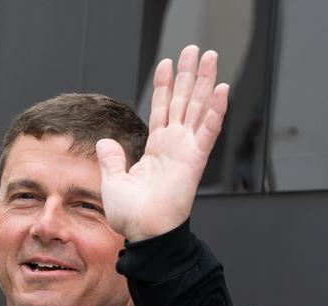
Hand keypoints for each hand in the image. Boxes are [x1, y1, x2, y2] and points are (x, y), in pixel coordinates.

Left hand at [96, 44, 227, 241]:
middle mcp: (174, 146)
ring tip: (210, 57)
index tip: (167, 63)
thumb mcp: (112, 181)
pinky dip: (215, 110)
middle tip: (195, 50)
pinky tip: (221, 89)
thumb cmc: (132, 217)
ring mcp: (187, 151)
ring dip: (204, 82)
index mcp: (157, 150)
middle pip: (183, 101)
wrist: (145, 233)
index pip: (162, 109)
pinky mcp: (195, 160)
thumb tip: (105, 142)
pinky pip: (208, 130)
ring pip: (197, 108)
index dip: (164, 85)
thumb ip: (111, 159)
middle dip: (189, 74)